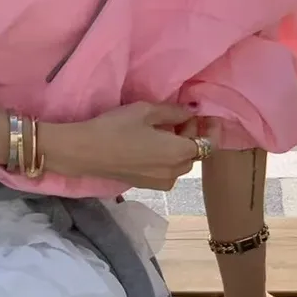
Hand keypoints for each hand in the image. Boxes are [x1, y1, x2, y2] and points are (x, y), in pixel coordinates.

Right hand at [46, 103, 198, 190]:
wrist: (85, 151)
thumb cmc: (116, 127)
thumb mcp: (147, 111)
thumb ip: (175, 112)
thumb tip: (191, 111)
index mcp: (179, 153)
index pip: (207, 142)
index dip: (210, 128)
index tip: (207, 115)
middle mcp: (174, 172)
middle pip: (195, 153)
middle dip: (192, 135)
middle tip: (178, 116)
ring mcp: (160, 182)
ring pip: (180, 163)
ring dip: (179, 147)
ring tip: (164, 129)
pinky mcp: (146, 185)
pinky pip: (167, 171)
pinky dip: (167, 157)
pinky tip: (153, 144)